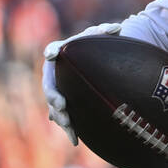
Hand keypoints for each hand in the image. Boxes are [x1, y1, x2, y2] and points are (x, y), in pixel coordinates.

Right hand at [42, 22, 120, 145]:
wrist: (101, 61)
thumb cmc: (99, 45)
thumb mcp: (103, 36)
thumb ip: (106, 31)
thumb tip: (117, 28)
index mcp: (63, 53)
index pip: (54, 49)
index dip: (53, 51)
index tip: (52, 54)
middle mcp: (57, 73)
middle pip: (50, 84)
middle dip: (53, 95)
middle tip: (61, 103)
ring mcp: (62, 90)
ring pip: (55, 106)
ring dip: (60, 115)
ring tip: (67, 122)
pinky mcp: (70, 105)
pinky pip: (66, 118)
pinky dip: (70, 128)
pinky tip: (76, 140)